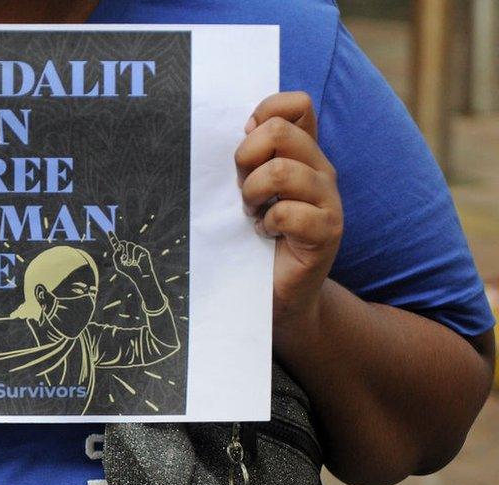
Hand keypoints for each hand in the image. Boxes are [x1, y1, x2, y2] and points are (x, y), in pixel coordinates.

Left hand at [108, 231, 156, 285]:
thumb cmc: (130, 272)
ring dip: (128, 255)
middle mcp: (129, 250)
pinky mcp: (143, 251)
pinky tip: (136, 262)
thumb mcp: (118, 265)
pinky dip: (135, 256)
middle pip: (123, 242)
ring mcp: (136, 249)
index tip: (109, 231)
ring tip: (131, 263)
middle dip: (123, 250)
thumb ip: (116, 255)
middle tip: (125, 260)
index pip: (116, 244)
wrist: (141, 277)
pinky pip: (136, 248)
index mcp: (122, 253)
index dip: (112, 238)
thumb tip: (120, 245)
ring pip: (129, 244)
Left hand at [234, 92, 342, 331]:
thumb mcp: (248, 188)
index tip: (245, 146)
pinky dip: (267, 224)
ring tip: (253, 214)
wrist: (276, 292)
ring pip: (281, 171)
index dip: (264, 114)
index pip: (296, 105)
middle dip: (246, 159)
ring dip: (253, 194)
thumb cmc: (254, 238)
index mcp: (303, 153)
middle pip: (279, 132)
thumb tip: (247, 123)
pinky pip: (288, 213)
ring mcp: (328, 199)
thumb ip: (252, 155)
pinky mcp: (328, 232)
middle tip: (242, 190)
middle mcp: (320, 169)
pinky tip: (266, 235)